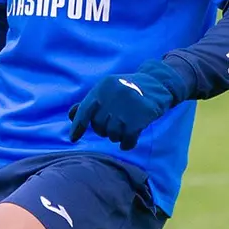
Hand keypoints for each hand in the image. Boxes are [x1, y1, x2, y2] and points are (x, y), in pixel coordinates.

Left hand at [68, 60, 188, 150]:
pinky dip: (127, 143)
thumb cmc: (128, 89)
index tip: (72, 139)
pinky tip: (129, 141)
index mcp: (102, 87)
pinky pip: (127, 139)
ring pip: (112, 134)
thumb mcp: (107, 90)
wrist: (157, 84)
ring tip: (124, 128)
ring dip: (116, 136)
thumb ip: (90, 102)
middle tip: (114, 125)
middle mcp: (112, 96)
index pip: (85, 110)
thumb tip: (71, 115)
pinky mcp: (139, 118)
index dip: (78, 126)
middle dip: (104, 130)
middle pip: (98, 126)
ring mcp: (126, 107)